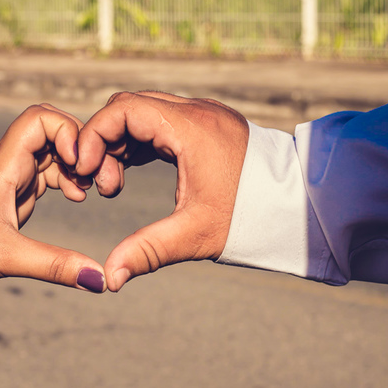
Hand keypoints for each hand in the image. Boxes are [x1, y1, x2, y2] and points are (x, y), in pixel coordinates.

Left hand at [0, 104, 105, 292]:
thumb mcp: (5, 259)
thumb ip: (54, 266)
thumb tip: (100, 280)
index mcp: (2, 165)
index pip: (40, 119)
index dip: (68, 132)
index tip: (81, 168)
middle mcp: (6, 161)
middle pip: (53, 127)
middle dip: (80, 146)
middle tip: (96, 180)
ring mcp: (9, 173)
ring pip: (53, 149)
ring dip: (75, 165)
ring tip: (89, 192)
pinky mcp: (11, 189)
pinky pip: (46, 170)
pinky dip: (65, 178)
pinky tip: (75, 198)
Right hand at [75, 92, 249, 291]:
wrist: (302, 206)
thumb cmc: (253, 217)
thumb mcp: (196, 235)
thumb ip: (148, 251)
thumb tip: (109, 279)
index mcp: (191, 127)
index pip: (123, 109)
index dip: (93, 136)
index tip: (85, 171)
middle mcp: (196, 112)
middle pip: (128, 107)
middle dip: (103, 142)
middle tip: (101, 186)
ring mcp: (203, 117)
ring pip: (143, 114)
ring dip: (120, 144)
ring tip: (113, 187)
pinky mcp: (207, 128)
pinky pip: (159, 124)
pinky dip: (138, 144)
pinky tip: (129, 174)